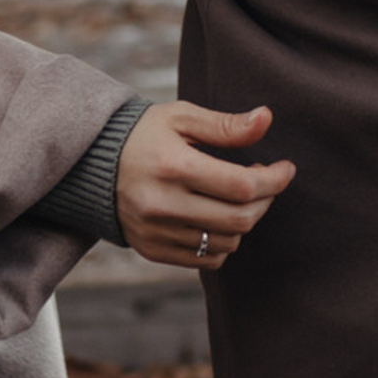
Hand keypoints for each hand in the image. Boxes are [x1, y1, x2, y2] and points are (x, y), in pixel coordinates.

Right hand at [114, 102, 293, 271]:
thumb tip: (266, 120)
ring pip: (227, 242)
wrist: (92, 165)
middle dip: (265, 200)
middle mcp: (163, 205)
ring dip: (246, 221)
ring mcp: (156, 232)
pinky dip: (224, 242)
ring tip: (240, 196)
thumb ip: (225, 125)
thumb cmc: (144, 134)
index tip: (285, 168)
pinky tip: (219, 216)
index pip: (240, 185)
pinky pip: (206, 260)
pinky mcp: (153, 250)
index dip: (273, 179)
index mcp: (172, 167)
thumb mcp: (181, 118)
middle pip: (239, 219)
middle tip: (266, 181)